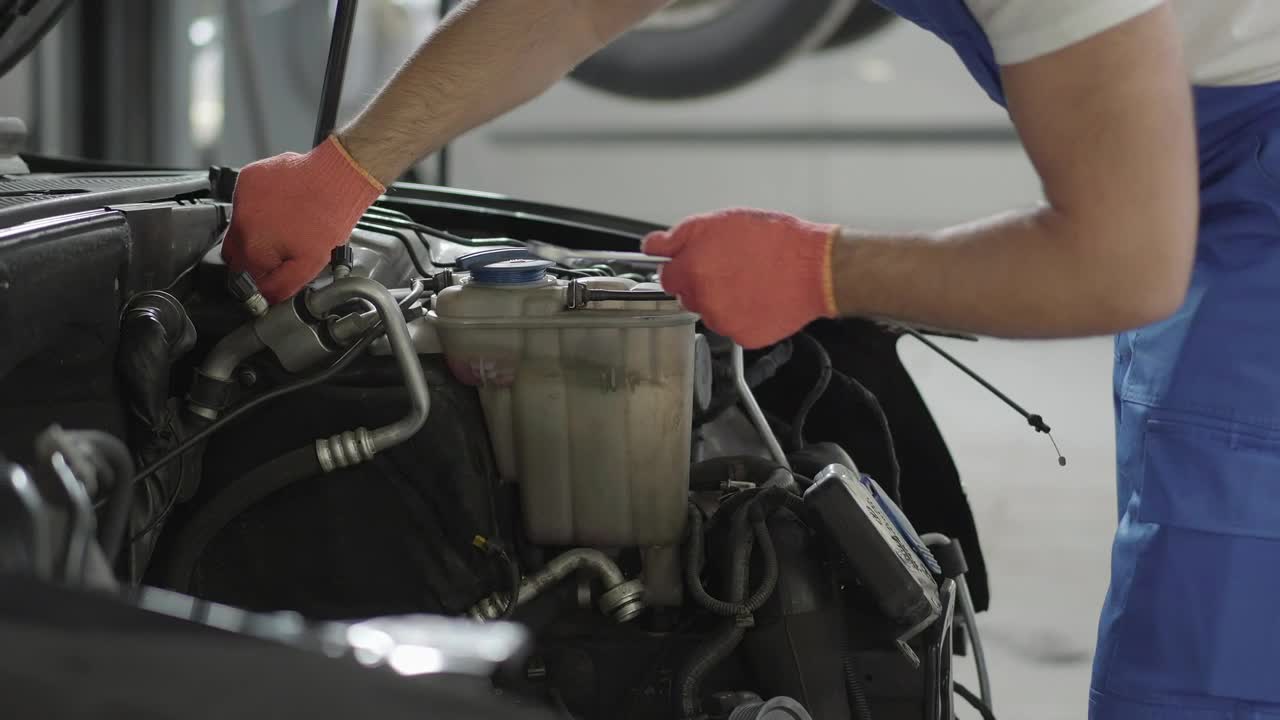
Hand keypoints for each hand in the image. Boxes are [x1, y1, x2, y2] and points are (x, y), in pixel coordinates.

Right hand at [221, 136, 383, 303]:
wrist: (335, 179)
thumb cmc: (328, 219)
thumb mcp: (310, 265)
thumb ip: (282, 286)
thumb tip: (265, 300)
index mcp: (252, 247)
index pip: (243, 274)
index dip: (260, 275)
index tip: (274, 270)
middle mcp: (240, 222)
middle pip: (236, 251)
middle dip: (255, 254)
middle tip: (282, 248)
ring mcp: (241, 197)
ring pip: (239, 225)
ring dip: (256, 229)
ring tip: (286, 223)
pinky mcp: (247, 179)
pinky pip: (245, 201)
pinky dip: (258, 206)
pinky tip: (281, 206)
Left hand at [642, 208, 839, 348]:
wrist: (816, 269)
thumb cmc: (775, 241)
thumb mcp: (721, 222)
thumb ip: (679, 236)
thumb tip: (652, 246)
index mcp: (693, 270)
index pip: (667, 277)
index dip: (683, 266)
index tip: (697, 262)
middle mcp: (704, 300)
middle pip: (688, 296)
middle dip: (702, 283)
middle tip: (731, 267)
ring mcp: (724, 322)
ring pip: (711, 313)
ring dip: (722, 300)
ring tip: (750, 281)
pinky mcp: (744, 337)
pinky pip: (733, 327)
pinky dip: (742, 315)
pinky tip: (759, 297)